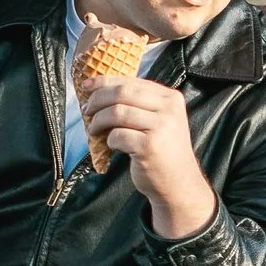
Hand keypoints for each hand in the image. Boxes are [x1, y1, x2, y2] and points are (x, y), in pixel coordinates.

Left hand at [82, 77, 213, 237]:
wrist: (179, 184)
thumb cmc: (164, 152)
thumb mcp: (161, 121)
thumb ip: (140, 104)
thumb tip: (101, 90)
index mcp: (171, 98)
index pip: (132, 81)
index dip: (105, 81)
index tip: (86, 86)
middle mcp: (169, 110)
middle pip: (122, 92)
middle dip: (97, 99)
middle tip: (86, 110)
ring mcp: (161, 128)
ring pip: (117, 112)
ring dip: (99, 121)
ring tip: (94, 129)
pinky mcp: (149, 147)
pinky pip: (117, 135)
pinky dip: (109, 140)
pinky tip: (113, 147)